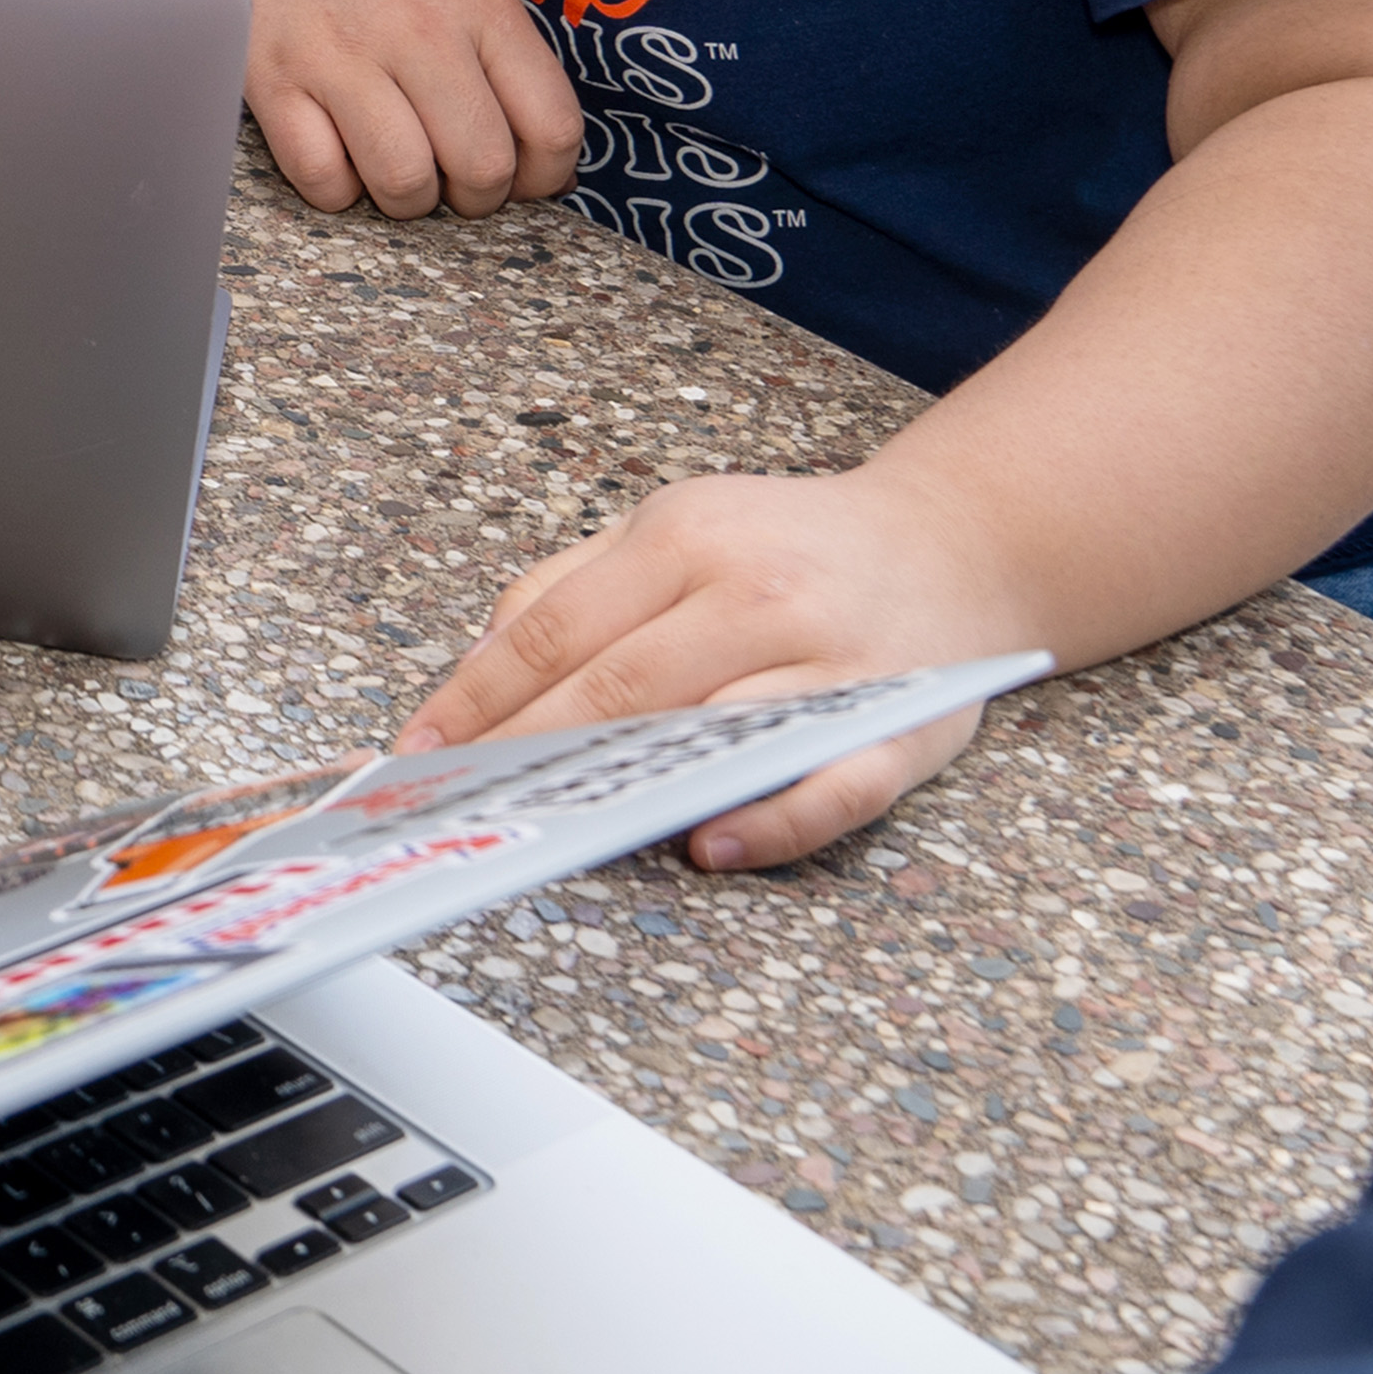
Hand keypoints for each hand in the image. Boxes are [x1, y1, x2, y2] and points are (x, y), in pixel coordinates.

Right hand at [198, 0, 582, 219]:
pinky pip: (324, 179)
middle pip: (482, 168)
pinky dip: (338, 190)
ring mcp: (340, 55)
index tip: (523, 177)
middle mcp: (416, 28)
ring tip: (400, 173)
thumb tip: (551, 170)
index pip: (552, 125)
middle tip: (455, 181)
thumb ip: (512, 61)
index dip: (546, 175)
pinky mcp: (273, 81)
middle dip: (476, 199)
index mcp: (479, 3)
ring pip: (404, 183)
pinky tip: (342, 157)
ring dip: (408, 201)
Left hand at [399, 467, 1013, 868]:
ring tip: (550, 828)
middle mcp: (757, 591)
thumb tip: (481, 664)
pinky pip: (831, 786)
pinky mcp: (899, 724)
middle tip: (459, 805)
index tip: (417, 752)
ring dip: (625, 786)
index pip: (556, 628)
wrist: (955, 541)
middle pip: (617, 684)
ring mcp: (832, 660)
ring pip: (711, 729)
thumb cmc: (791, 549)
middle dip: (523, 751)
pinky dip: (769, 821)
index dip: (477, 696)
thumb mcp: (676, 528)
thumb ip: (573, 585)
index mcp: (687, 537)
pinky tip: (707, 845)